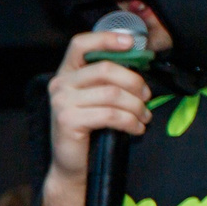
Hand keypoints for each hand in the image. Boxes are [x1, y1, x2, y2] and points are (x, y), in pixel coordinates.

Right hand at [41, 28, 155, 205]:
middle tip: (147, 97)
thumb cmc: (89, 131)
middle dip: (134, 82)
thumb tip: (138, 64)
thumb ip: (108, 80)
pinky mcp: (68, 120)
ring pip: (112, 94)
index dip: (107, 39)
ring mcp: (61, 102)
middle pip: (106, 69)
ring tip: (143, 117)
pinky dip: (130, 121)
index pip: (81, 44)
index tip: (131, 43)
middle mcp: (59, 84)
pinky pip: (110, 114)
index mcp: (66, 74)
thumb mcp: (96, 99)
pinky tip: (136, 128)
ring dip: (136, 106)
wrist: (72, 166)